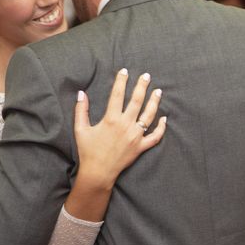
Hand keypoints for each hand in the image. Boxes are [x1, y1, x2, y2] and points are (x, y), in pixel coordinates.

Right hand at [74, 69, 166, 188]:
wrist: (98, 173)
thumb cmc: (88, 151)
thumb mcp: (80, 129)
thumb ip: (81, 110)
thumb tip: (81, 93)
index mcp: (111, 119)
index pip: (117, 95)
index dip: (121, 81)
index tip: (125, 71)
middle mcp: (125, 126)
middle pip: (137, 101)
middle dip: (142, 86)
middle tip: (147, 76)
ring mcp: (135, 137)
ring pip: (149, 116)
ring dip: (155, 102)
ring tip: (158, 91)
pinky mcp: (141, 147)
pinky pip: (155, 137)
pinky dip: (161, 128)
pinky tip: (164, 118)